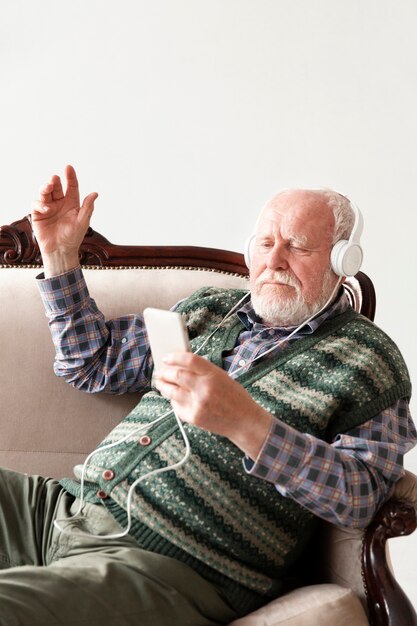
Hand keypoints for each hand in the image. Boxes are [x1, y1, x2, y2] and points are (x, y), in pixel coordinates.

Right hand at [31, 165, 97, 275]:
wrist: (61, 250)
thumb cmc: (73, 237)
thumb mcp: (82, 222)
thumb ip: (87, 207)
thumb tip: (95, 193)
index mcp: (72, 203)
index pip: (71, 186)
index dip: (70, 177)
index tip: (68, 167)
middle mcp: (60, 203)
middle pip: (56, 187)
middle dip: (54, 181)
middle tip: (54, 179)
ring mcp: (49, 207)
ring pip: (45, 192)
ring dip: (45, 188)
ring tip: (48, 188)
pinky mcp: (38, 214)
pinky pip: (37, 203)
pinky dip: (40, 203)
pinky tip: (46, 208)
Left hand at [154, 352, 272, 458]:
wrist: (244, 421)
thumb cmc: (234, 397)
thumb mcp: (222, 377)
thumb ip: (203, 371)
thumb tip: (181, 365)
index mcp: (213, 375)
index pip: (189, 360)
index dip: (174, 357)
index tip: (166, 358)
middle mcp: (204, 388)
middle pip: (176, 375)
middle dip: (164, 373)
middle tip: (160, 372)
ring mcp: (198, 404)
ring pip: (171, 391)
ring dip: (163, 386)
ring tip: (160, 383)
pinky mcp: (193, 417)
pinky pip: (176, 406)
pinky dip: (173, 400)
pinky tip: (174, 398)